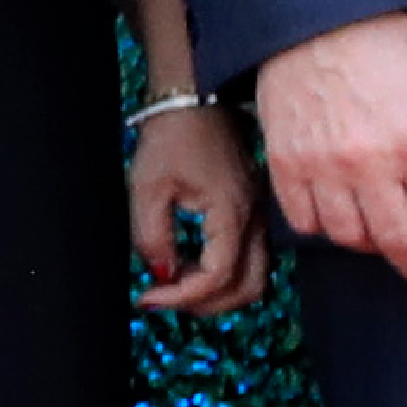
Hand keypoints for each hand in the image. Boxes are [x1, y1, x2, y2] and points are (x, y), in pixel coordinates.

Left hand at [124, 98, 273, 317]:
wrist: (196, 101)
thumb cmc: (172, 138)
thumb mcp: (147, 188)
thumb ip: (152, 238)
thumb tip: (163, 275)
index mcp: (231, 213)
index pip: (217, 277)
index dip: (180, 296)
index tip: (146, 296)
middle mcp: (255, 219)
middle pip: (249, 288)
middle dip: (206, 304)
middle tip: (165, 298)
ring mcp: (259, 217)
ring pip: (255, 278)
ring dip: (217, 292)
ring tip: (177, 283)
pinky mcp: (253, 213)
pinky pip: (250, 259)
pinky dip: (224, 275)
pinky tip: (191, 262)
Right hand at [253, 10, 406, 293]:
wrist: (320, 20)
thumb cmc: (394, 51)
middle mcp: (371, 164)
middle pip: (401, 242)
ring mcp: (323, 167)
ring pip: (352, 239)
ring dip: (378, 250)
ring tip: (394, 242)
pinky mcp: (287, 165)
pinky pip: (308, 222)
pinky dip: (330, 231)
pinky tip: (349, 221)